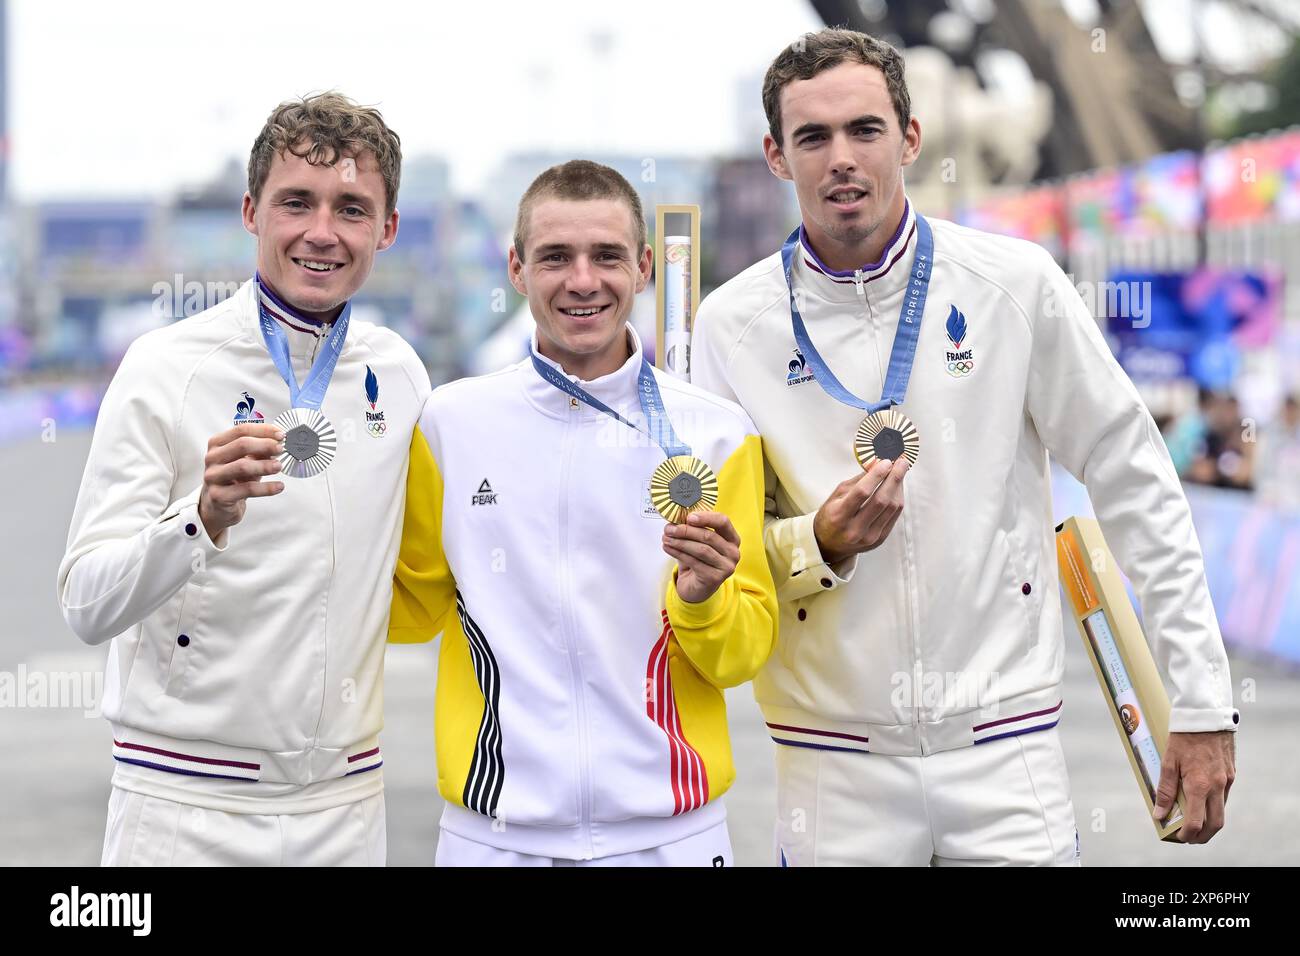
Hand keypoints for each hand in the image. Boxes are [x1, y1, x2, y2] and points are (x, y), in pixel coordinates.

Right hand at [198, 423, 285, 538]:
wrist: (217, 506)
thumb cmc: (234, 479)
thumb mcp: (247, 461)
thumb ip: (259, 451)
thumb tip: (279, 442)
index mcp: (217, 444)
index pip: (241, 430)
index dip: (264, 431)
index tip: (281, 435)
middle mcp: (212, 458)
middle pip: (241, 445)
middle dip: (265, 445)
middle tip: (281, 449)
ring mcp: (213, 477)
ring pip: (242, 466)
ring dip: (265, 465)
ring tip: (279, 466)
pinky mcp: (219, 496)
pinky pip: (246, 489)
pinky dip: (266, 488)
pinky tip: (279, 486)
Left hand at [662, 511, 741, 603]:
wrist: (697, 587)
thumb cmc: (698, 561)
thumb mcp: (698, 542)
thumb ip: (692, 530)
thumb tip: (676, 519)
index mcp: (732, 539)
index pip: (723, 522)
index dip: (706, 517)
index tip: (689, 517)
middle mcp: (733, 552)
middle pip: (709, 536)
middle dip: (686, 531)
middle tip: (669, 528)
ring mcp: (726, 567)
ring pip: (701, 549)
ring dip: (680, 542)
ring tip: (666, 538)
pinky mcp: (715, 578)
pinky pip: (694, 561)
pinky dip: (678, 553)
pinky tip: (668, 548)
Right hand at [813, 456, 909, 565]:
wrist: (828, 544)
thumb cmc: (831, 515)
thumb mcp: (837, 496)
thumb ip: (858, 481)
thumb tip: (878, 464)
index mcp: (839, 515)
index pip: (862, 492)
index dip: (877, 475)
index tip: (886, 461)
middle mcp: (854, 529)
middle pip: (881, 500)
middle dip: (894, 478)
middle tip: (901, 462)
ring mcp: (869, 537)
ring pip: (892, 508)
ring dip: (899, 487)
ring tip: (900, 472)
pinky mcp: (880, 540)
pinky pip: (894, 516)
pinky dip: (898, 498)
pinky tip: (897, 488)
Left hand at [1152, 730, 1235, 843]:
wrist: (1206, 716)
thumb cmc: (1183, 737)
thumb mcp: (1167, 762)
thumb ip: (1163, 790)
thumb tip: (1159, 814)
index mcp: (1199, 785)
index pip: (1196, 822)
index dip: (1187, 834)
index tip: (1178, 837)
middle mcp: (1217, 786)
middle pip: (1215, 824)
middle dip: (1203, 836)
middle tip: (1190, 838)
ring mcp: (1227, 780)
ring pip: (1222, 811)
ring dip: (1210, 822)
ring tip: (1194, 822)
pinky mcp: (1231, 773)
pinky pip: (1224, 796)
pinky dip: (1214, 805)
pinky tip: (1202, 801)